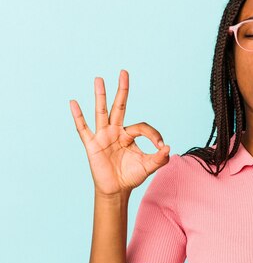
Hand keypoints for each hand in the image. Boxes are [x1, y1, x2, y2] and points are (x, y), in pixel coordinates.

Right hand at [70, 70, 169, 195]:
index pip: (142, 127)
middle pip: (120, 107)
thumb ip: (160, 158)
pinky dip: (78, 116)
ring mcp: (103, 136)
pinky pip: (83, 129)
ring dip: (101, 96)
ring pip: (102, 112)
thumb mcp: (149, 166)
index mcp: (130, 135)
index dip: (154, 135)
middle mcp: (116, 131)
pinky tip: (73, 103)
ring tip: (99, 79)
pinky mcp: (92, 145)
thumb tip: (168, 148)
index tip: (161, 147)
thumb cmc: (131, 175)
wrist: (116, 190)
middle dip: (122, 90)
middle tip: (124, 72)